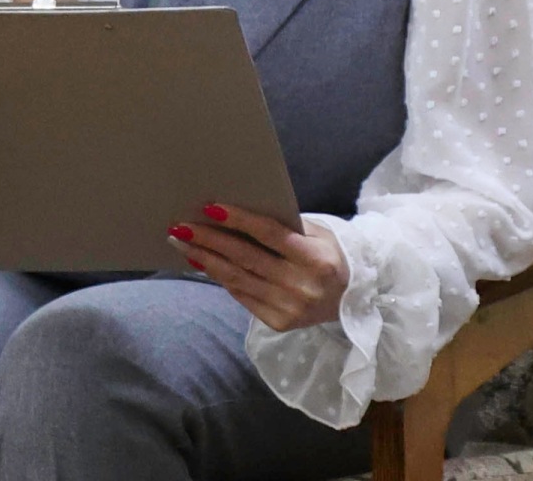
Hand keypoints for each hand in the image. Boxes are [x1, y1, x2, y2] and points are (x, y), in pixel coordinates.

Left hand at [166, 203, 350, 331]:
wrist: (352, 299)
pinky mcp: (278, 323)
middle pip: (246, 258)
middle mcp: (301, 286)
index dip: (240, 221)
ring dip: (206, 260)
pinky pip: (242, 296)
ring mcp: (289, 307)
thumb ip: (288, 227)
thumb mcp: (321, 235)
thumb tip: (240, 216)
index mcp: (316, 259)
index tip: (211, 208)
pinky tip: (203, 263)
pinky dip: (221, 278)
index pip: (271, 235)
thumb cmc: (332, 256)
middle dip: (210, 240)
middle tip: (181, 227)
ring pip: (238, 279)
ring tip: (182, 243)